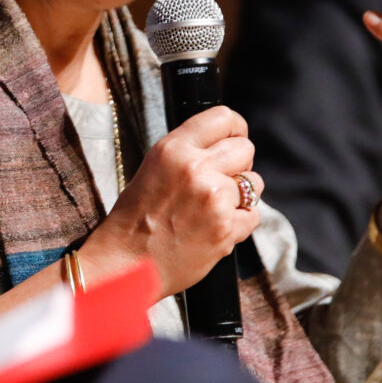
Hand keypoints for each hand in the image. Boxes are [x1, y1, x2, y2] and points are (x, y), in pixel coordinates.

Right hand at [83, 105, 261, 299]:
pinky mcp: (226, 229)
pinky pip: (253, 215)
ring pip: (254, 183)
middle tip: (222, 181)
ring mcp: (214, 199)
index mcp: (173, 149)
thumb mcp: (155, 168)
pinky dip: (239, 223)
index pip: (224, 118)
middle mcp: (195, 168)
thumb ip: (189, 152)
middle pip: (245, 149)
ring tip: (214, 208)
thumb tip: (227, 144)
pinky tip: (215, 228)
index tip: (235, 140)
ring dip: (241, 195)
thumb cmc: (136, 218)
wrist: (127, 263)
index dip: (236, 129)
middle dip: (239, 164)